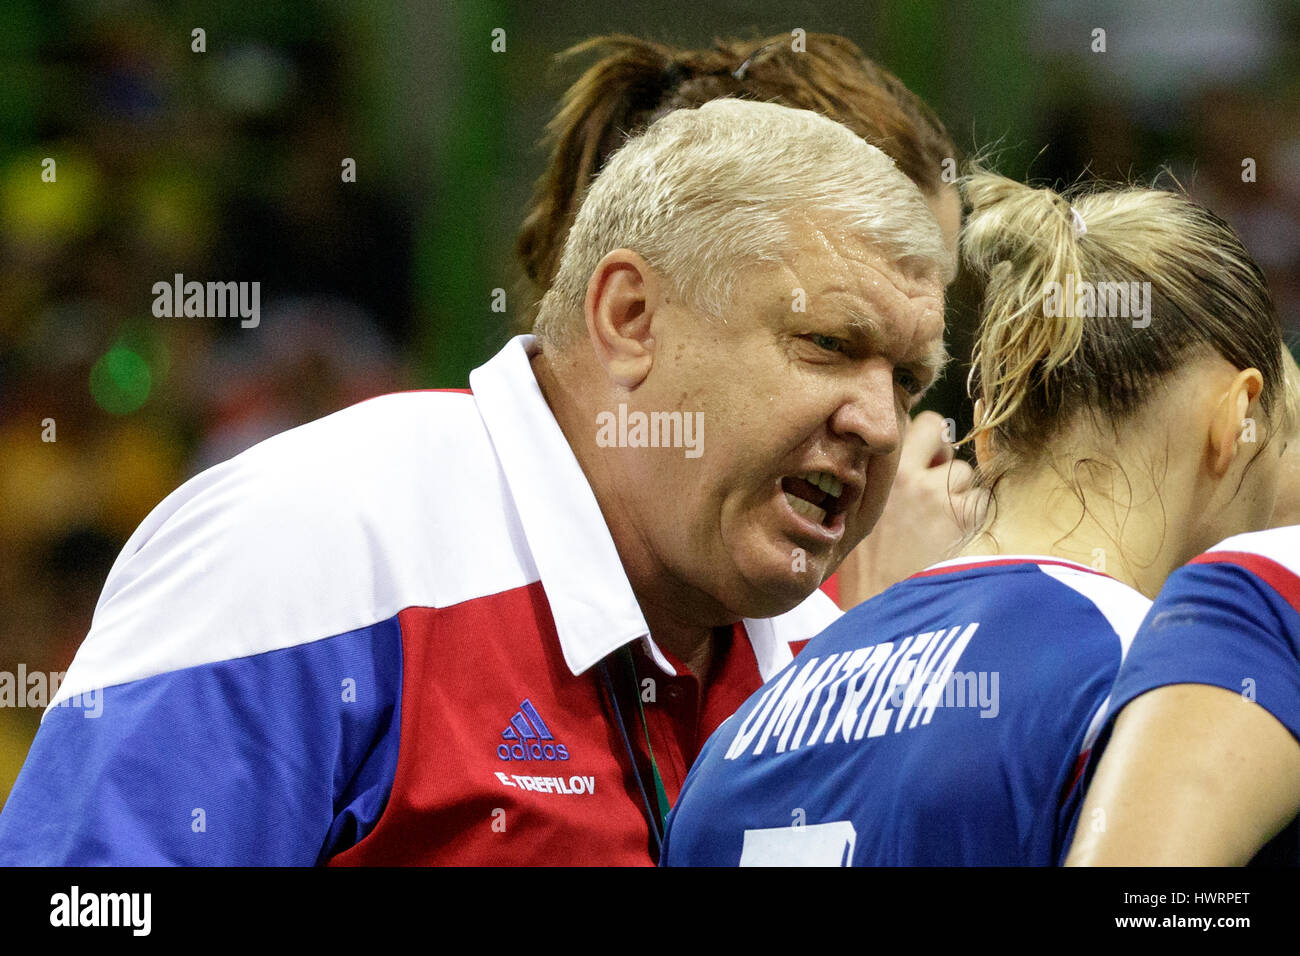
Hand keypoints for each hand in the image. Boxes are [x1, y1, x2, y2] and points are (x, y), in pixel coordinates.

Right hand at [834, 411, 986, 608]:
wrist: (879, 606)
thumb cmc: (865, 566)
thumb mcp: (858, 511)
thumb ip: (880, 478)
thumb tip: (910, 454)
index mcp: (879, 472)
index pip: (914, 422)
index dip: (921, 439)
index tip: (919, 458)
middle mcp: (909, 476)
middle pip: (940, 433)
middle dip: (941, 454)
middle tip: (932, 484)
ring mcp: (938, 495)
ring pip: (964, 473)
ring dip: (958, 492)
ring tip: (938, 523)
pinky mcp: (963, 519)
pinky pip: (982, 500)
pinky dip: (973, 516)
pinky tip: (953, 536)